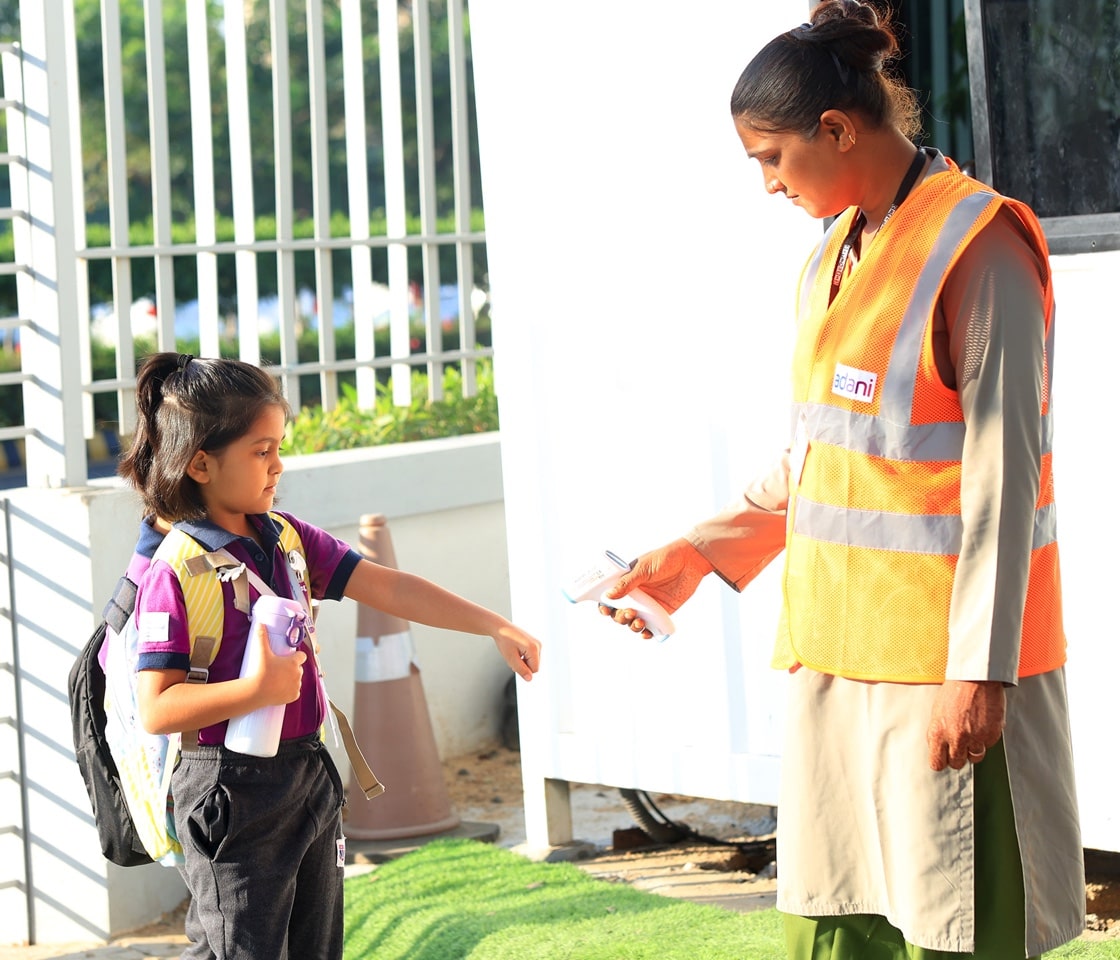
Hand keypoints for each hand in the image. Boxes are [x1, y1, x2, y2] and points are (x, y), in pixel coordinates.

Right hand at [252, 622, 306, 705]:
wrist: (255, 692)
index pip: (302, 656)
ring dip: (290, 680)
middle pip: (298, 668)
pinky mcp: (294, 696)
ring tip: (278, 680)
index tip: (288, 658)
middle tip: (278, 670)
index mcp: (294, 662)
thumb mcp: (261, 652)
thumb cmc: (260, 672)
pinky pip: (294, 692)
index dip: (296, 657)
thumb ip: (262, 637)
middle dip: (291, 669)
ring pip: (296, 680)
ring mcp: (297, 685)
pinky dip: (289, 691)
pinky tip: (281, 689)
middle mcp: (298, 673)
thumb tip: (260, 624)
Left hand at [493, 623, 541, 681]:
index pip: (534, 670)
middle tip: (512, 657)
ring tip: (514, 653)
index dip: (523, 670)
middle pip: (535, 666)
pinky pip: (531, 656)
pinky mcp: (534, 643)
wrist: (501, 628)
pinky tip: (516, 650)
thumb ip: (521, 670)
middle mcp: (538, 645)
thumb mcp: (511, 658)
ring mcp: (537, 643)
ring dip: (523, 661)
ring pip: (533, 662)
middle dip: (523, 665)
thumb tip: (529, 679)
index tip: (513, 662)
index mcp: (534, 648)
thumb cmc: (504, 641)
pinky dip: (524, 656)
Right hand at [598, 538, 712, 638]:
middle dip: (620, 618)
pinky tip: (647, 634)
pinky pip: (652, 627)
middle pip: (620, 613)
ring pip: (634, 622)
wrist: (691, 560)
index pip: (610, 598)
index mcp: (627, 583)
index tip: (605, 610)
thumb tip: (608, 596)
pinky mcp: (662, 612)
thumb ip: (627, 583)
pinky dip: (647, 634)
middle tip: (629, 613)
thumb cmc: (665, 558)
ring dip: (632, 626)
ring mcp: (648, 605)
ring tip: (639, 622)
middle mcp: (636, 596)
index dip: (605, 606)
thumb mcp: (643, 568)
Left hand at [926, 679, 1005, 771]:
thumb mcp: (937, 713)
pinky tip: (982, 724)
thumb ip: (938, 734)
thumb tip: (939, 751)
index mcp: (938, 732)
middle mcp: (956, 738)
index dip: (941, 761)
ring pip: (974, 758)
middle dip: (958, 756)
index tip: (944, 758)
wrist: (975, 678)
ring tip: (972, 734)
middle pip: (957, 764)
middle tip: (959, 744)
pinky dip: (985, 738)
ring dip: (973, 750)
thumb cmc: (954, 693)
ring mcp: (975, 737)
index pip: (937, 763)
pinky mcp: (992, 734)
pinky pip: (988, 745)